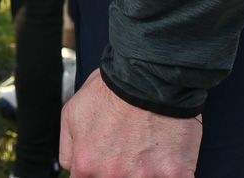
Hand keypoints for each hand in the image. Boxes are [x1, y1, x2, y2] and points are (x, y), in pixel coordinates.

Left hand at [60, 70, 201, 177]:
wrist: (148, 76)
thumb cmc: (112, 90)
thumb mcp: (72, 114)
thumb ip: (68, 149)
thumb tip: (73, 169)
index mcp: (87, 165)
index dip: (96, 173)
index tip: (106, 164)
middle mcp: (114, 176)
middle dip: (121, 173)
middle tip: (129, 154)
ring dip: (146, 173)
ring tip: (149, 153)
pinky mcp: (175, 175)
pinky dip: (172, 174)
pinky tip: (170, 160)